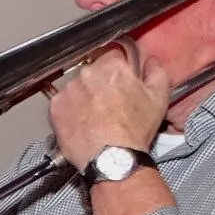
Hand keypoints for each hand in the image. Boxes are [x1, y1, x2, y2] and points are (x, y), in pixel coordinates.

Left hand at [48, 44, 172, 171]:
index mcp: (113, 68)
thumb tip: (150, 61)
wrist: (112, 158)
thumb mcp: (159, 98)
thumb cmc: (134, 131)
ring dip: (83, 96)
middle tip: (108, 104)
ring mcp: (69, 90)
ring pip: (76, 86)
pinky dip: (69, 110)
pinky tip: (81, 122)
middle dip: (99, 83)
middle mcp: (87, 74)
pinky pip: (61, 102)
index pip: (112, 57)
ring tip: (94, 116)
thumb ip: (156, 72)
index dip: (117, 71)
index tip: (118, 83)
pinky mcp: (56, 107)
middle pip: (92, 71)